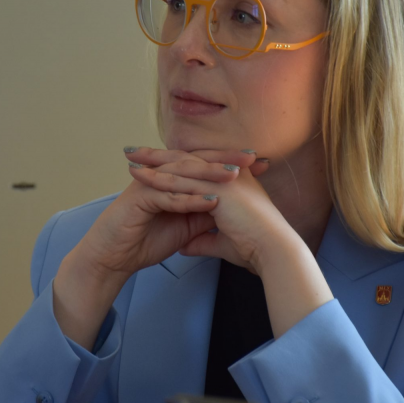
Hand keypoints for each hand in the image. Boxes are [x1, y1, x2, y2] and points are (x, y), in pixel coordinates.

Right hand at [71, 147, 261, 282]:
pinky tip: (209, 201)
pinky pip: (168, 197)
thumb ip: (203, 213)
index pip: (204, 164)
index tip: (258, 163)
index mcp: (171, 178)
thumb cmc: (145, 240)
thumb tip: (231, 207)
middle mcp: (160, 176)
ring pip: (183, 175)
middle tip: (251, 158)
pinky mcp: (139, 198)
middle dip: (224, 159)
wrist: (114, 257)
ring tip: (234, 176)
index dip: (230, 161)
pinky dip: (189, 199)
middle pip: (195, 162)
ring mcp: (148, 184)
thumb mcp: (185, 226)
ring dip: (209, 174)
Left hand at [124, 146, 294, 275]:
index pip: (200, 167)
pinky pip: (181, 181)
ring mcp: (223, 179)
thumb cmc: (256, 249)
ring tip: (129, 157)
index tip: (155, 162)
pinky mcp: (216, 188)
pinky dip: (158, 177)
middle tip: (136, 150)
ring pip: (182, 166)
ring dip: (153, 161)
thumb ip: (203, 241)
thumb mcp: (224, 242)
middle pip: (188, 160)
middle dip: (160, 155)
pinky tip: (139, 176)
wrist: (273, 252)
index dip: (176, 164)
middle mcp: (228, 174)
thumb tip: (185, 246)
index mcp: (234, 182)